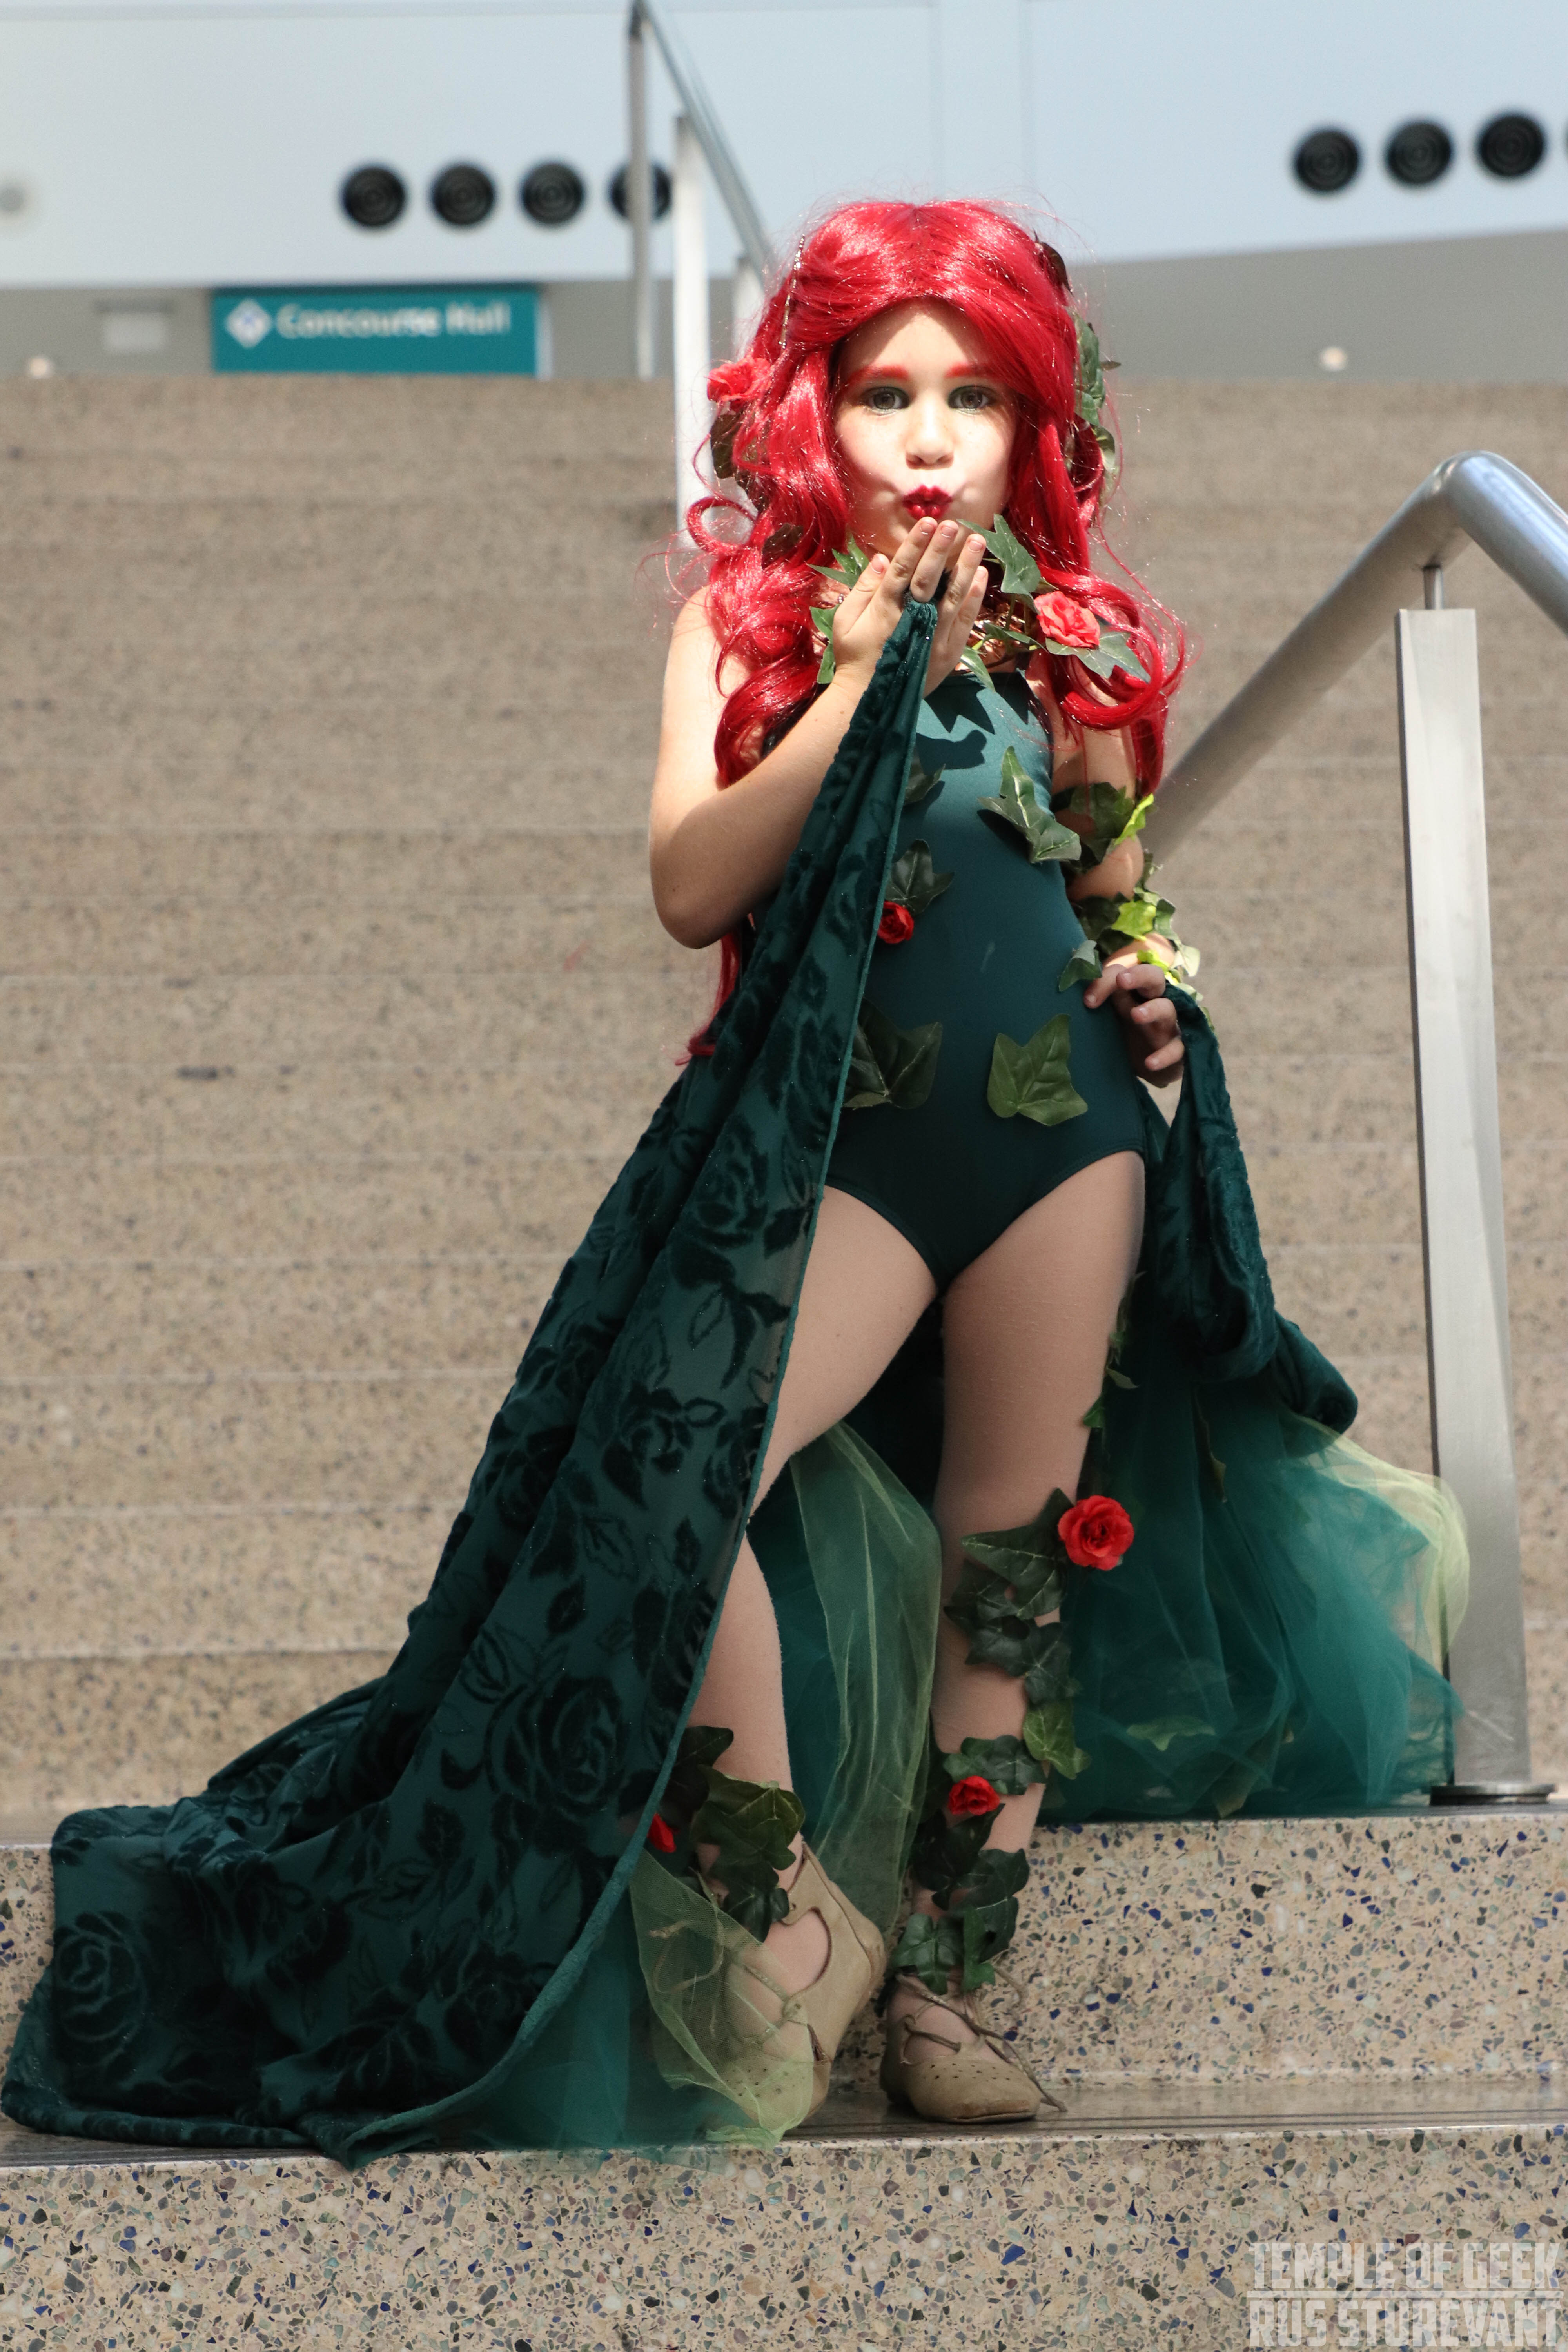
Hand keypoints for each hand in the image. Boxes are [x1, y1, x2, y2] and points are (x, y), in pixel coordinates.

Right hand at [828, 518, 988, 697]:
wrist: (870, 701)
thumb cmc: (853, 658)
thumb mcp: (846, 622)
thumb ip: (863, 590)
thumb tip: (880, 560)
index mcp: (885, 609)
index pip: (903, 569)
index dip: (916, 544)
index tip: (928, 522)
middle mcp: (912, 619)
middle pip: (930, 578)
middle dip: (942, 549)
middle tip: (954, 524)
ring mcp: (933, 636)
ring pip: (954, 595)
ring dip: (965, 566)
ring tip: (976, 541)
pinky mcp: (948, 652)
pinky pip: (965, 619)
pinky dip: (974, 596)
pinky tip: (980, 575)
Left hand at [1084, 953, 1183, 1087]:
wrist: (1146, 1067)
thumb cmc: (1124, 1037)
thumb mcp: (1108, 1019)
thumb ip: (1095, 1005)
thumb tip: (1064, 991)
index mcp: (1133, 993)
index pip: (1122, 974)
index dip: (1106, 981)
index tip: (1088, 1000)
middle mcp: (1152, 1003)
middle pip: (1154, 977)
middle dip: (1139, 975)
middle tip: (1122, 981)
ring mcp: (1166, 1026)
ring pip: (1168, 1009)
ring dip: (1153, 1010)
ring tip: (1136, 1015)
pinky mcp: (1177, 1049)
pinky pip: (1177, 1049)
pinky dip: (1165, 1055)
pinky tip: (1150, 1062)